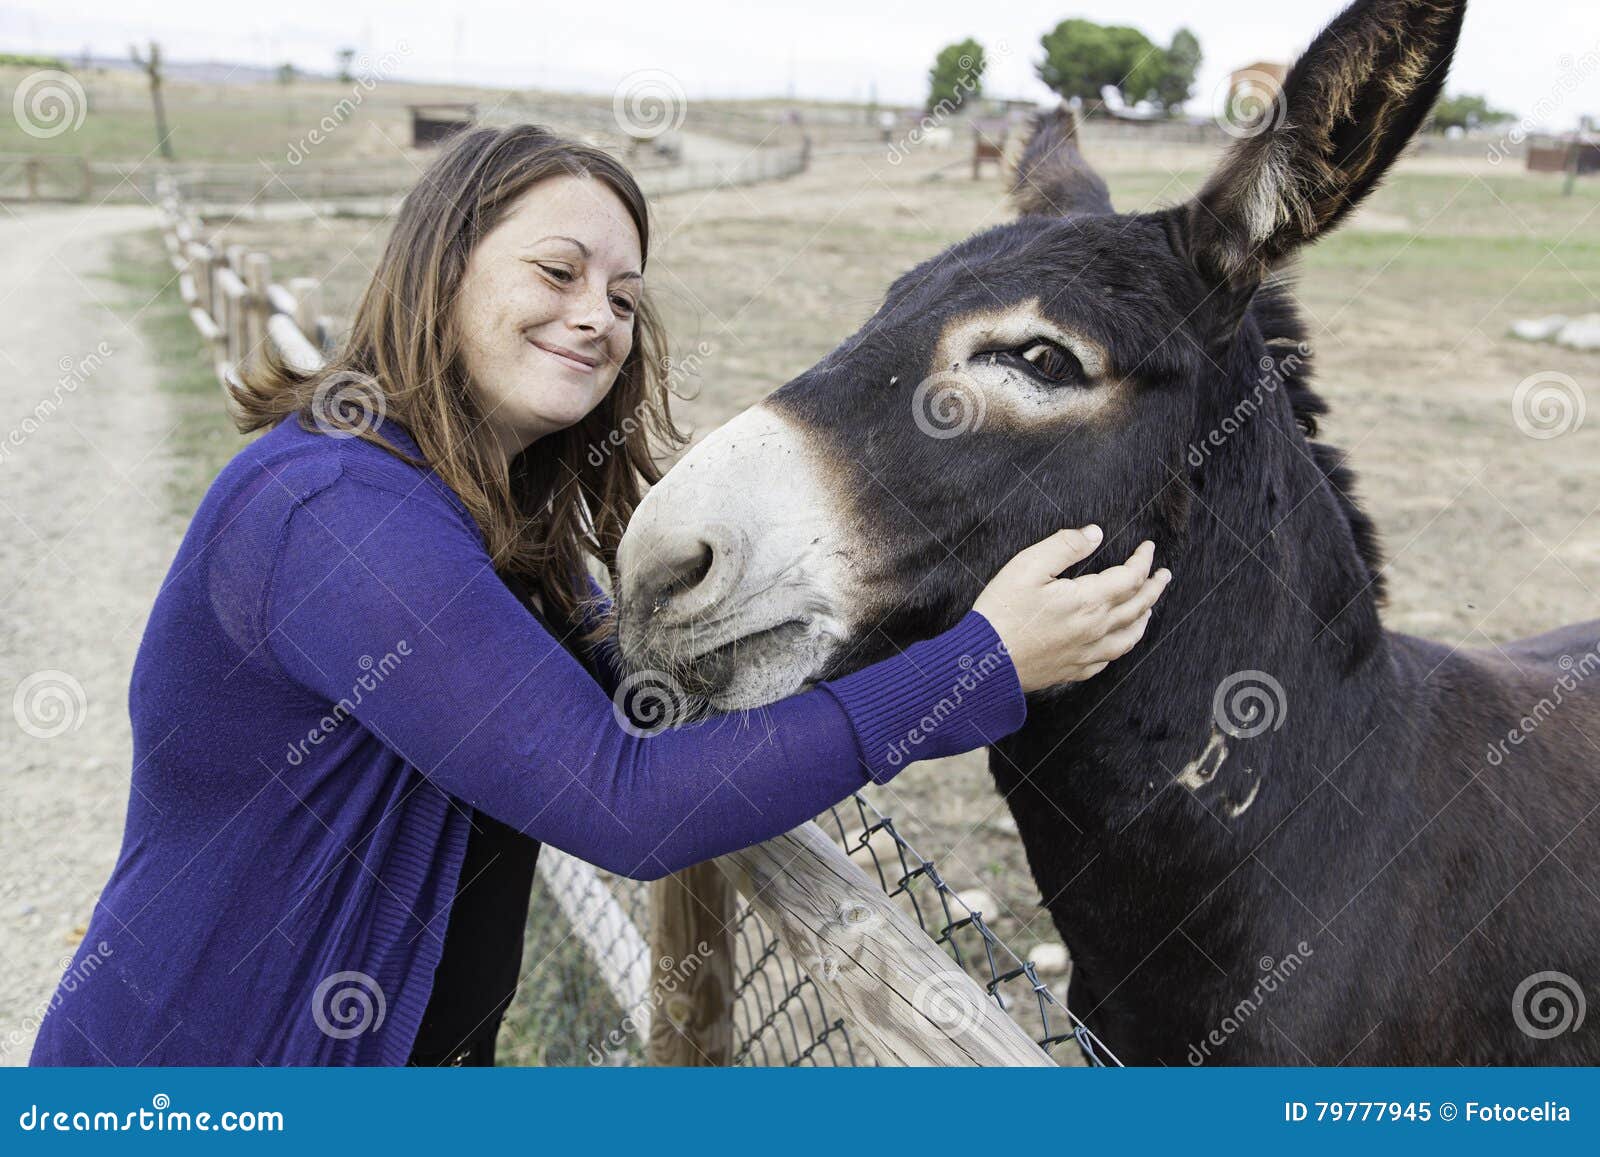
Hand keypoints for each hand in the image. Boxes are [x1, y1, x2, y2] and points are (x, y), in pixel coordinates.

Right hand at [972, 527, 1169, 692]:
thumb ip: (1064, 546)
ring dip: (1144, 617)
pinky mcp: (1074, 669)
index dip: (1143, 560)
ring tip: (1149, 607)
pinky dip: (1122, 644)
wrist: (984, 663)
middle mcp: (1096, 628)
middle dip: (1154, 587)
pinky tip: (1118, 639)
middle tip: (1164, 575)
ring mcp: (1087, 652)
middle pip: (1138, 607)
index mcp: (1089, 600)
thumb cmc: (1002, 612)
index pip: (1131, 577)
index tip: (1147, 547)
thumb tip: (1095, 533)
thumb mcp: (1027, 566)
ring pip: (1130, 636)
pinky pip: (1109, 658)